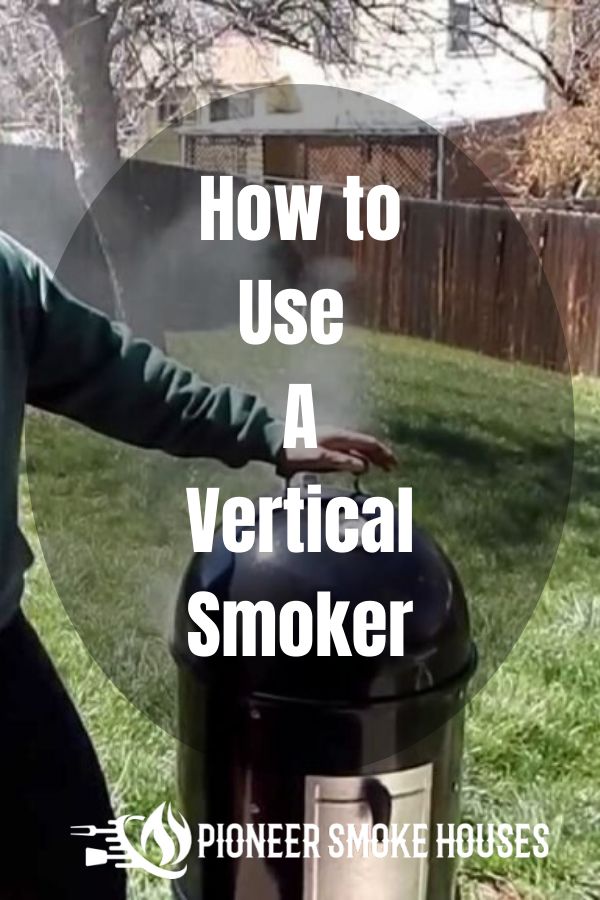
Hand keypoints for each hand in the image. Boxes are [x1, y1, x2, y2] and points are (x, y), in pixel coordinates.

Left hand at [277, 427, 395, 476]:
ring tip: (380, 467)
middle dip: (381, 455)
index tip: (394, 465)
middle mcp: (338, 436)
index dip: (384, 454)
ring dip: (371, 457)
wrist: (275, 444)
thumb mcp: (320, 458)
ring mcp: (332, 440)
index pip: (369, 443)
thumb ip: (343, 461)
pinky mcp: (325, 445)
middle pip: (366, 444)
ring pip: (358, 447)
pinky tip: (358, 465)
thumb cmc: (295, 452)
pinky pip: (349, 450)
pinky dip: (359, 457)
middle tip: (392, 467)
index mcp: (340, 437)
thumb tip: (365, 466)